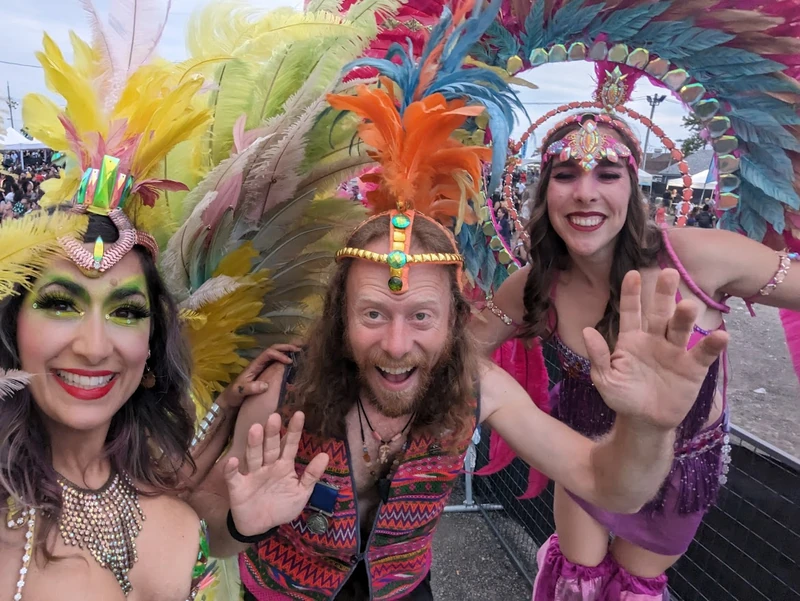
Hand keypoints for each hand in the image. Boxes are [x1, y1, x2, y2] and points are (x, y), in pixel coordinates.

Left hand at [217, 344, 300, 409]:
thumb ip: (251, 388)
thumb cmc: (234, 394)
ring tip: (301, 351)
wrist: (230, 400)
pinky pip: (277, 363)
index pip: (268, 354)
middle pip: (274, 350)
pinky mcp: (265, 374)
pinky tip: (294, 363)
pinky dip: (286, 360)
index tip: (289, 362)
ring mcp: (263, 368)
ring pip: (276, 355)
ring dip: (288, 351)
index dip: (280, 355)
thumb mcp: (240, 391)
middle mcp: (259, 364)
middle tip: (300, 348)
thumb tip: (266, 385)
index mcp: (254, 365)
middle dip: (287, 348)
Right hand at [224, 412, 328, 535]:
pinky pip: (233, 476)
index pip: (290, 445)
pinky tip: (233, 461)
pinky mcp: (238, 486)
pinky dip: (232, 469)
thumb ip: (312, 475)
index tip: (299, 414)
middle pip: (270, 447)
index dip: (294, 431)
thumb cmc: (282, 506)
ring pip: (253, 456)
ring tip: (255, 429)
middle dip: (272, 433)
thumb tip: (325, 455)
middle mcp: (268, 465)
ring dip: (254, 444)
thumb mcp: (301, 492)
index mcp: (284, 465)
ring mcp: (252, 474)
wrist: (261, 526)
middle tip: (274, 417)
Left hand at [583, 269, 727, 430]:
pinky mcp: (693, 368)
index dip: (632, 294)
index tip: (632, 274)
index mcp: (631, 339)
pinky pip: (703, 354)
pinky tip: (721, 336)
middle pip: (660, 313)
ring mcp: (675, 352)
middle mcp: (654, 340)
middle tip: (669, 273)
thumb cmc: (622, 397)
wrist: (644, 422)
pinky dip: (712, 345)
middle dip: (663, 294)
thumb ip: (598, 356)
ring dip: (685, 317)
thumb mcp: (605, 379)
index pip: (631, 312)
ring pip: (680, 329)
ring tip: (688, 306)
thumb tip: (586, 331)